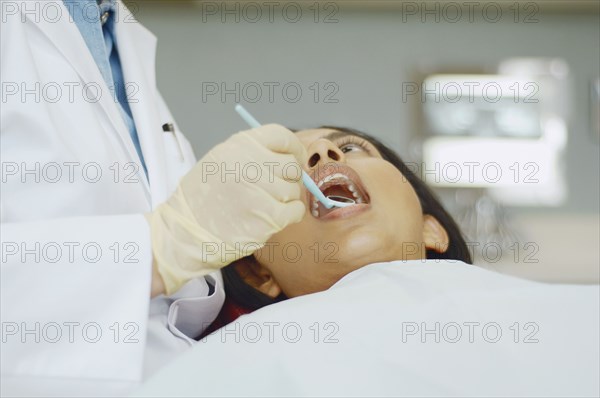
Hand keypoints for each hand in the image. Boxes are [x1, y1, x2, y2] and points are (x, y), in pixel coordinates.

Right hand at [146, 124, 306, 294]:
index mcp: (240, 145)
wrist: (185, 232)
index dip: (293, 148)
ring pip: (294, 190)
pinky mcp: (268, 218)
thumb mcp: (220, 160)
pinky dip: (290, 214)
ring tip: (262, 205)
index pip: (282, 136)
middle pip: (292, 165)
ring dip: (285, 199)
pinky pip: (296, 210)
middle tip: (273, 189)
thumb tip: (291, 157)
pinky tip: (272, 217)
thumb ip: (253, 154)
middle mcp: (250, 164)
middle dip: (288, 178)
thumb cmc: (203, 198)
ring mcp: (260, 191)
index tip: (295, 158)